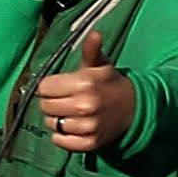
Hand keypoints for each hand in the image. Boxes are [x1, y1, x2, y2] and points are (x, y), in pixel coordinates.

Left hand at [36, 29, 136, 154]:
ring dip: (57, 119)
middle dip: (51, 102)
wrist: (132, 109)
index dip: (50, 85)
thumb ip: (91, 50)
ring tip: (69, 113)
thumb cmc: (109, 84)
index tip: (59, 86)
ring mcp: (87, 126)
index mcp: (84, 83)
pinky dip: (62, 136)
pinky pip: (60, 141)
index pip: (45, 87)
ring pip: (51, 124)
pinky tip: (72, 127)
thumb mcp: (100, 65)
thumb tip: (94, 33)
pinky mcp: (88, 143)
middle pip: (45, 106)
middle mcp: (85, 106)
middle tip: (64, 99)